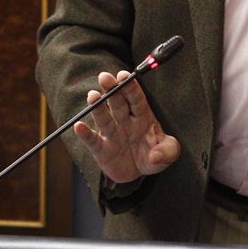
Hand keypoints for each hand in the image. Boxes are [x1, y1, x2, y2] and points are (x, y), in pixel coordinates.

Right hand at [72, 70, 179, 184]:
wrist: (138, 173)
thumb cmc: (154, 156)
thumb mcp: (168, 153)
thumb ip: (168, 151)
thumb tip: (156, 156)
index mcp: (142, 117)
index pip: (136, 99)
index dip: (130, 87)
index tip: (124, 75)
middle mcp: (125, 122)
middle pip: (117, 103)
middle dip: (111, 89)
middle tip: (105, 77)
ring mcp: (112, 134)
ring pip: (104, 118)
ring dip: (97, 107)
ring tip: (92, 96)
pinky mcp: (101, 149)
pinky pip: (92, 140)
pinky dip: (85, 134)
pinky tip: (79, 126)